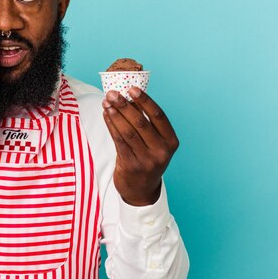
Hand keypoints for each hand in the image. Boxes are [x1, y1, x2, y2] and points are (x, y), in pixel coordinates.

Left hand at [102, 87, 178, 205]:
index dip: (145, 101)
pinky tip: (106, 115)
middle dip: (125, 105)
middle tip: (113, 93)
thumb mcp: (154, 143)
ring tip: (106, 102)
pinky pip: (118, 141)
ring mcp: (146, 160)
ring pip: (127, 131)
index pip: (158, 116)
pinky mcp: (131, 166)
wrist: (141, 190)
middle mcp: (161, 151)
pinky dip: (111, 126)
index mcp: (171, 141)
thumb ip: (146, 123)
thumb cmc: (147, 159)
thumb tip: (130, 97)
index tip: (132, 88)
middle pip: (141, 122)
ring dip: (115, 114)